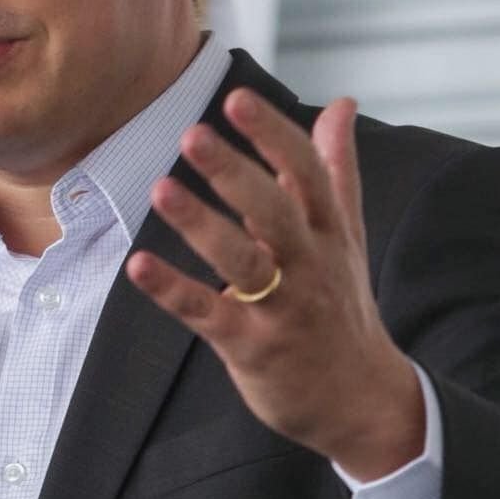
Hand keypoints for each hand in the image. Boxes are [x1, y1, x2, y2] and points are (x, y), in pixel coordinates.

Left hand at [126, 89, 424, 480]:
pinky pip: (209, 315)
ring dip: (201, 225)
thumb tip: (341, 103)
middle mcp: (309, 265)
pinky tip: (138, 266)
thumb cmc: (342, 302)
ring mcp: (281, 309)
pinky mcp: (252, 347)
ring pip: (241, 262)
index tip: (238, 99)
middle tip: (192, 134)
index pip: (307, 173)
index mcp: (327, 231)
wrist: (360, 399)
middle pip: (275, 212)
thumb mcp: (347, 232)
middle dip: (235, 173)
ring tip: (161, 189)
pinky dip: (173, 291)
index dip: (274, 135)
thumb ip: (336, 166)